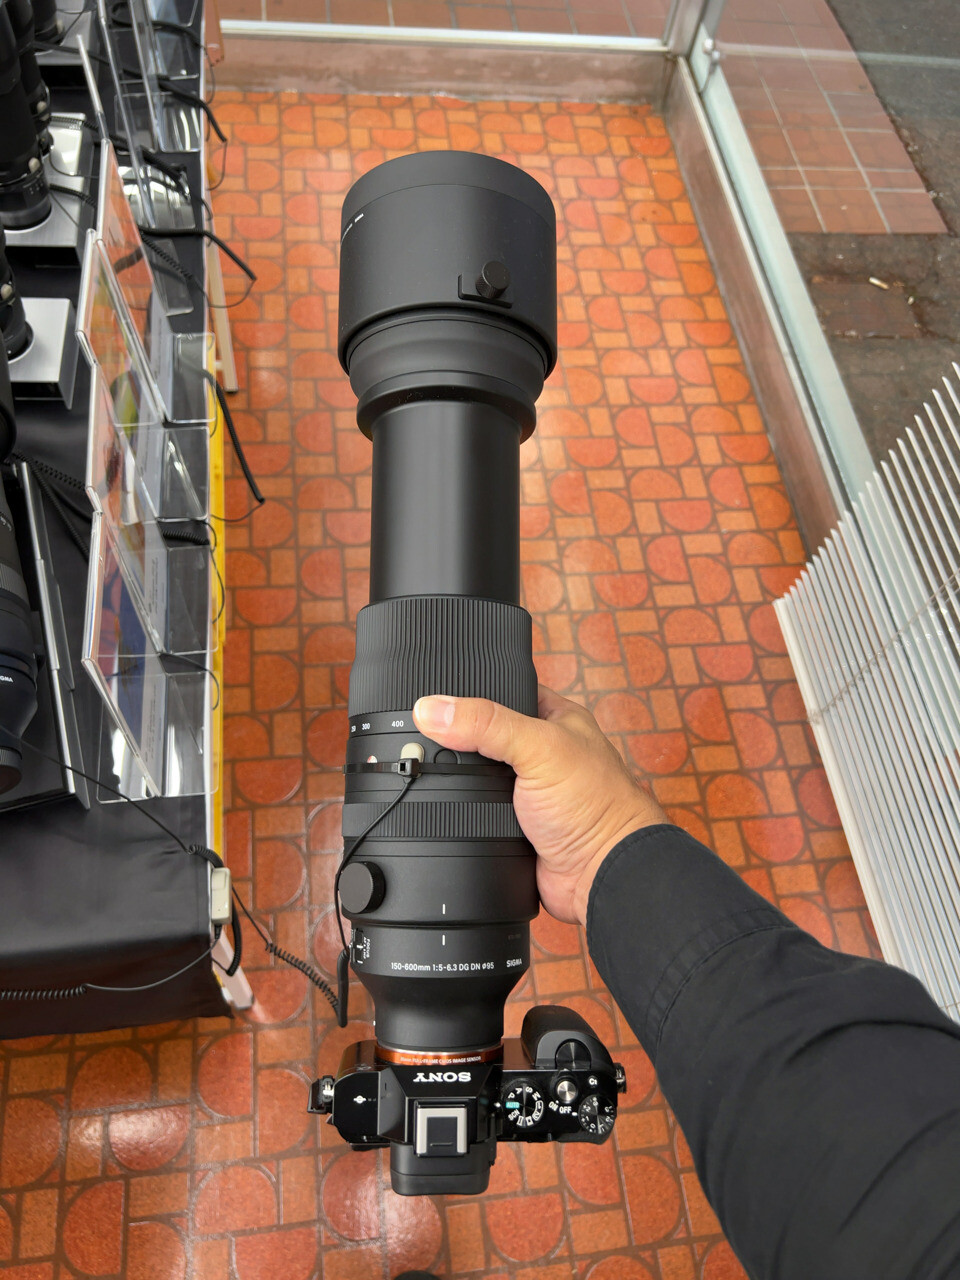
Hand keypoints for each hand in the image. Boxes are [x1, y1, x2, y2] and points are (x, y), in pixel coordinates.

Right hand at [412, 687, 665, 925]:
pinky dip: (464, 813)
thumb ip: (485, 724)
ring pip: (476, 777)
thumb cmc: (596, 804)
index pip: (504, 691)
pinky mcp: (513, 824)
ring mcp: (526, 791)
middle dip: (460, 742)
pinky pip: (475, 812)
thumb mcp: (538, 747)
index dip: (472, 691)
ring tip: (440, 774)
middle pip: (484, 736)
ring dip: (462, 782)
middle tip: (431, 739)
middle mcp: (541, 752)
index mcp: (555, 718)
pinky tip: (452, 809)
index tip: (435, 696)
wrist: (600, 874)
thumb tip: (433, 710)